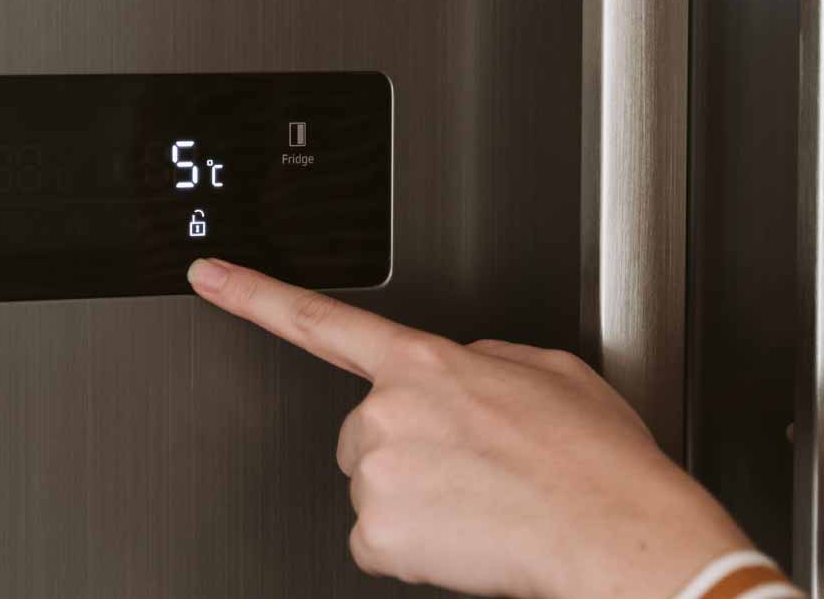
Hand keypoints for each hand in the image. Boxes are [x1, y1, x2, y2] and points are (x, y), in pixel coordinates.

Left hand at [188, 258, 750, 598]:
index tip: (207, 276)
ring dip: (413, 499)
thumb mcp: (550, 371)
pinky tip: (465, 535)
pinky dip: (412, 547)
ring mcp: (377, 472)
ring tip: (481, 500)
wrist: (615, 534)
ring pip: (372, 488)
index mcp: (427, 362)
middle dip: (404, 448)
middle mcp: (389, 410)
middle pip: (362, 432)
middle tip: (470, 468)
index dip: (253, 294)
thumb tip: (465, 370)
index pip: (320, 319)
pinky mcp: (376, 534)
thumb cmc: (593, 462)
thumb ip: (483, 358)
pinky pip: (375, 542)